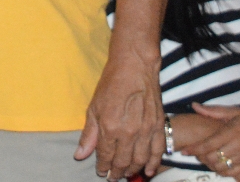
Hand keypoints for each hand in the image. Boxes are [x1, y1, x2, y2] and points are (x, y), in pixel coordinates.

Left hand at [75, 46, 163, 178]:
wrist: (135, 68)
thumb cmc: (111, 85)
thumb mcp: (93, 107)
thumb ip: (88, 134)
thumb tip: (80, 155)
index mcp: (109, 127)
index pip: (105, 155)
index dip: (102, 166)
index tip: (101, 172)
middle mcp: (129, 132)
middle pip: (123, 161)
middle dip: (117, 172)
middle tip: (112, 177)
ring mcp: (146, 131)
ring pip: (140, 160)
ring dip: (132, 170)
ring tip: (126, 175)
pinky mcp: (159, 126)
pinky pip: (158, 151)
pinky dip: (153, 163)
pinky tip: (147, 171)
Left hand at [183, 104, 239, 181]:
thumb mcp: (233, 111)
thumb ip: (213, 111)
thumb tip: (194, 105)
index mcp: (231, 132)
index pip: (208, 145)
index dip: (194, 149)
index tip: (184, 151)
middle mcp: (238, 146)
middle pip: (213, 158)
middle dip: (201, 158)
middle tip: (196, 154)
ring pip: (222, 167)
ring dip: (211, 165)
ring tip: (206, 159)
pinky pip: (233, 172)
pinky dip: (223, 171)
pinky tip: (218, 166)